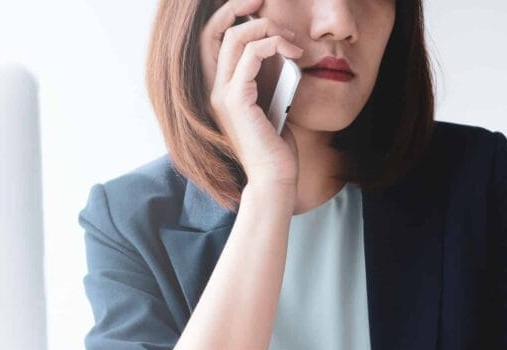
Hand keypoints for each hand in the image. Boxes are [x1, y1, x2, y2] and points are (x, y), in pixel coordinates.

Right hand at [200, 0, 303, 188]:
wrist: (275, 176)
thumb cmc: (276, 145)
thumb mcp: (273, 100)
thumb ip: (269, 76)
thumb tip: (281, 47)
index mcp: (221, 89)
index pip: (212, 39)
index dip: (229, 14)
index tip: (257, 5)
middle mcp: (215, 89)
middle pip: (217, 30)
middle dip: (243, 8)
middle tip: (269, 4)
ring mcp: (222, 94)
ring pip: (235, 38)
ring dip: (268, 29)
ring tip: (292, 41)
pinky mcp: (236, 101)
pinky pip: (250, 56)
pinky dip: (273, 45)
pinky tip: (293, 54)